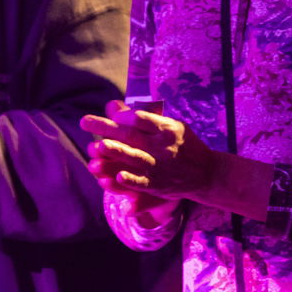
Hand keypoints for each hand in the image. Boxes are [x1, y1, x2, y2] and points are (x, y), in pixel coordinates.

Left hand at [79, 100, 217, 198]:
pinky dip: (131, 180)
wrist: (207, 173)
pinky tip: (117, 177)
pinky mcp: (157, 185)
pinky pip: (142, 182)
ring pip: (135, 158)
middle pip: (132, 135)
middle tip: (85, 121)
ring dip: (117, 152)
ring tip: (98, 146)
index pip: (142, 119)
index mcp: (167, 129)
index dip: (125, 115)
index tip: (111, 114)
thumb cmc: (184, 144)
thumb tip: (112, 106)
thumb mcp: (172, 126)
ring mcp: (159, 166)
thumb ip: (144, 119)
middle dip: (106, 128)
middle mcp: (163, 146)